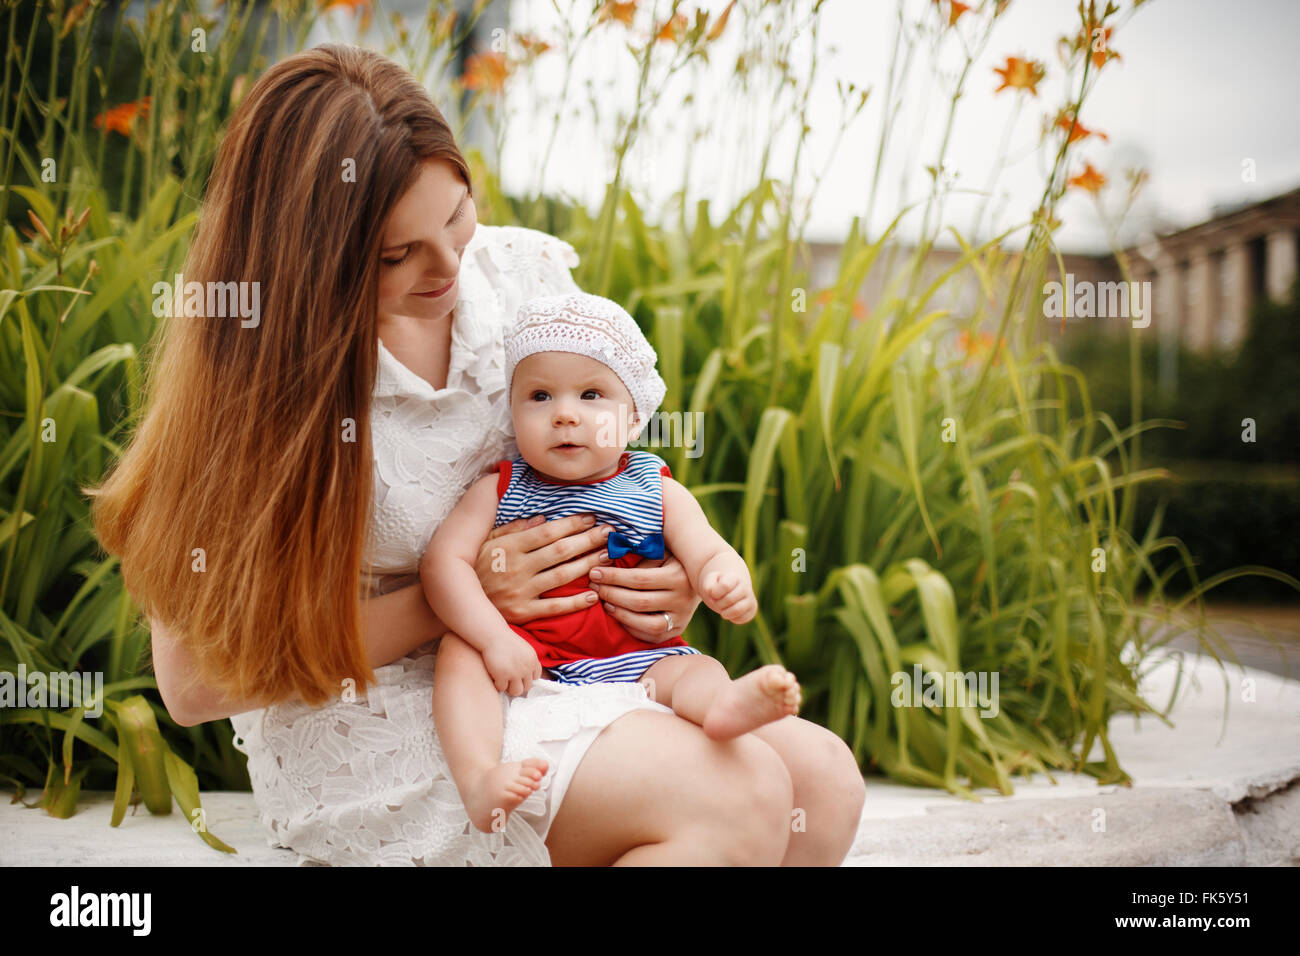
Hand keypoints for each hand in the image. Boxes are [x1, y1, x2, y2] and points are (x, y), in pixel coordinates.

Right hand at [475, 513, 613, 624]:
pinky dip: (576, 602)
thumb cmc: (477, 567)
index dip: (572, 524)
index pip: (548, 532)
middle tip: (609, 534)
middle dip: (588, 540)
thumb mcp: (489, 542)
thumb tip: (543, 519)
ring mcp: (521, 592)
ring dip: (588, 565)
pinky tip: (594, 594)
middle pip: (560, 551)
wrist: (456, 603)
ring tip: (607, 556)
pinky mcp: (523, 613)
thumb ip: (514, 529)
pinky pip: (555, 607)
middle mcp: (517, 568)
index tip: (591, 518)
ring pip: (562, 576)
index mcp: (510, 547)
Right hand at [482, 635, 542, 696]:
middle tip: (509, 680)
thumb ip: (528, 661)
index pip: (536, 677)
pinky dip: (498, 684)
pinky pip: (502, 688)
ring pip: (516, 691)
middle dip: (518, 684)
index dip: (527, 677)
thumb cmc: (506, 641)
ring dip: (509, 688)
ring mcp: (515, 672)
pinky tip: (495, 677)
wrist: (493, 635)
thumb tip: (528, 675)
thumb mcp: (524, 649)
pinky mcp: (502, 675)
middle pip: (527, 687)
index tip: (520, 676)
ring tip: (503, 681)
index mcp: (533, 660)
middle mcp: (526, 667)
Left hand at [588, 553, 702, 643]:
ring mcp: (681, 618)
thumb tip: (607, 555)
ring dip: (619, 614)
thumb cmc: (671, 560)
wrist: (702, 580)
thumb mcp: (660, 551)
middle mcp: (682, 599)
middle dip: (611, 594)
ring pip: (645, 624)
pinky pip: (650, 636)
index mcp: (678, 576)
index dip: (613, 577)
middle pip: (639, 602)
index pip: (638, 579)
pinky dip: (631, 627)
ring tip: (604, 602)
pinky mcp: (677, 631)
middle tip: (593, 586)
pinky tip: (618, 615)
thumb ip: (639, 553)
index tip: (594, 572)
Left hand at [700, 570, 756, 623]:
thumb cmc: (717, 585)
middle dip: (718, 603)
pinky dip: (731, 618)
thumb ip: (708, 585)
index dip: (715, 593)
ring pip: (736, 610)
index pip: (725, 586)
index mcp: (734, 578)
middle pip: (729, 599)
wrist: (729, 589)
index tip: (712, 593)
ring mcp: (750, 599)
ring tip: (722, 609)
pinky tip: (730, 612)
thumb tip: (711, 592)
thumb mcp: (709, 581)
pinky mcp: (752, 610)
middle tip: (716, 602)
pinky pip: (740, 619)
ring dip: (725, 612)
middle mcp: (745, 587)